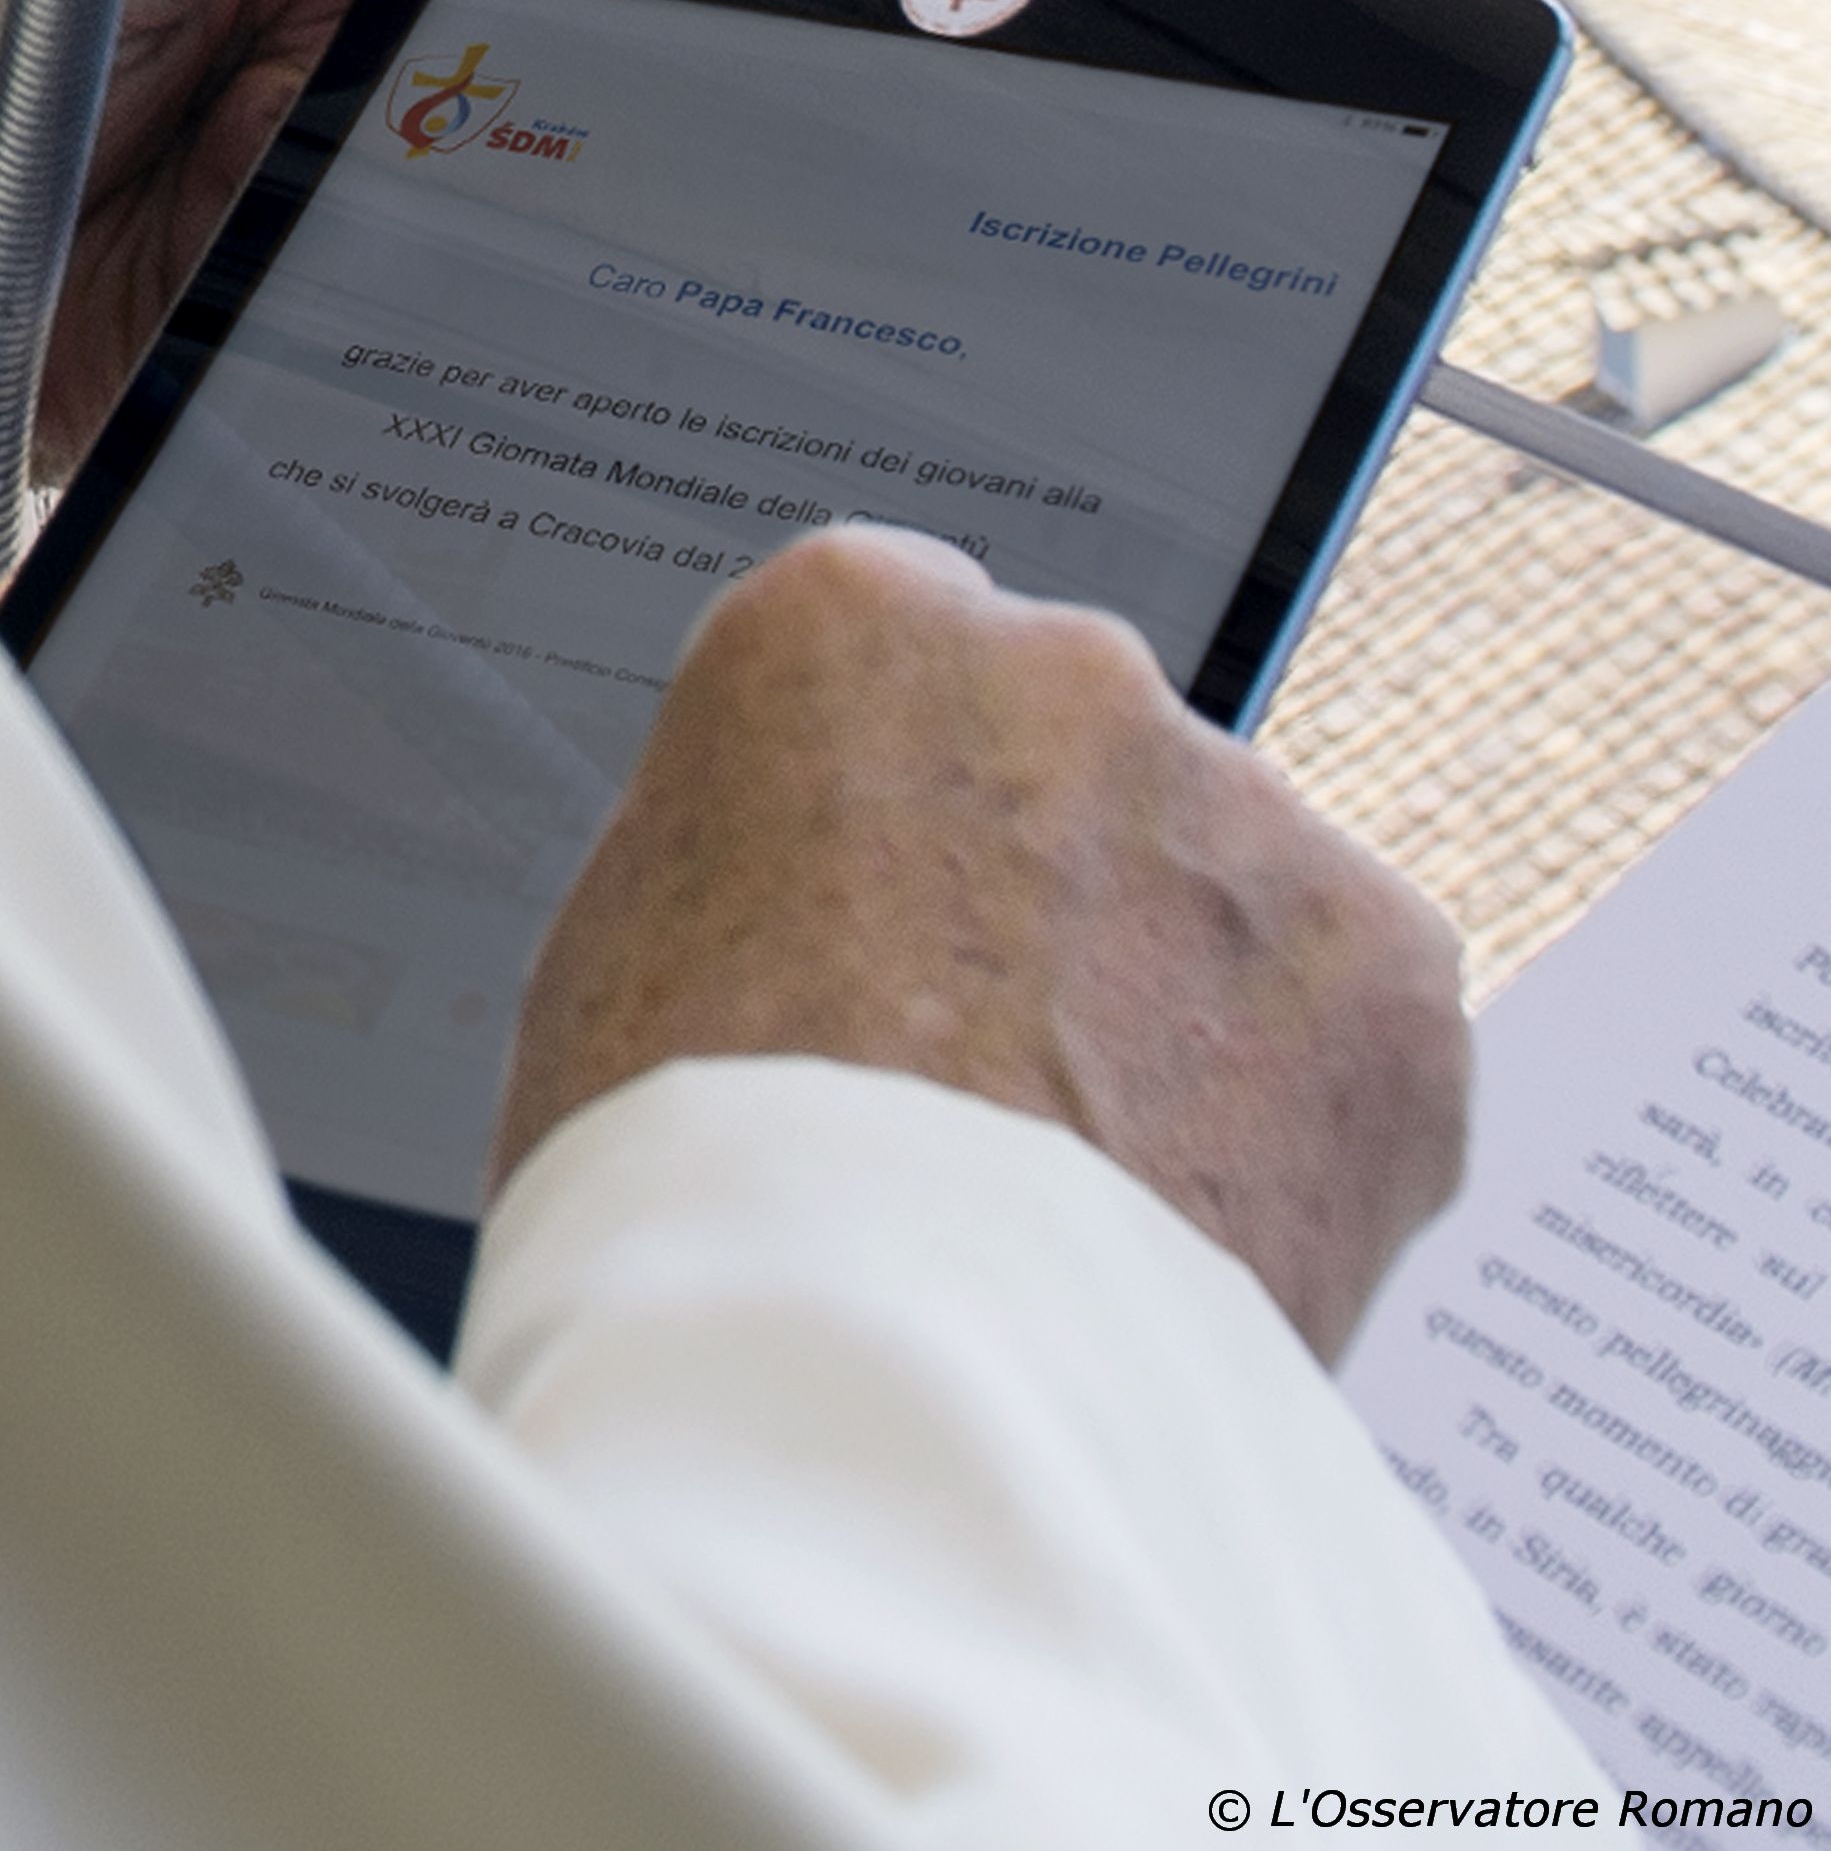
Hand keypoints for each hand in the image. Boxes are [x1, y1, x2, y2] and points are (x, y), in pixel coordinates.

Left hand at [0, 0, 554, 496]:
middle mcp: (265, 66)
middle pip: (469, 65)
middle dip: (552, 99)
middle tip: (650, 137)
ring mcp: (259, 199)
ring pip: (437, 205)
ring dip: (498, 230)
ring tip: (591, 252)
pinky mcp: (239, 322)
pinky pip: (360, 327)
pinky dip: (413, 339)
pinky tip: (473, 352)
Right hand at [494, 529, 1470, 1361]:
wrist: (876, 1384)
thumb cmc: (697, 1185)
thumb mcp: (617, 959)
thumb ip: (750, 859)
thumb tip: (813, 891)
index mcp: (845, 631)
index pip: (886, 660)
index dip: (871, 818)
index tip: (864, 923)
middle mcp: (1068, 673)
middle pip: (1069, 772)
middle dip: (1039, 905)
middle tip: (958, 1087)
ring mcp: (1250, 820)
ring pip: (1218, 909)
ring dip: (1164, 1023)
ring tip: (1056, 1206)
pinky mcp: (1398, 983)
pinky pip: (1341, 1048)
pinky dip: (1281, 1140)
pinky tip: (1163, 1242)